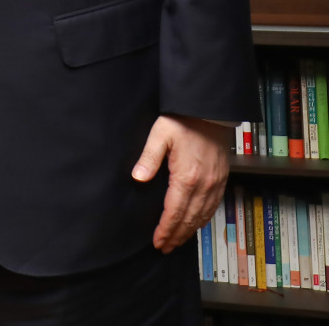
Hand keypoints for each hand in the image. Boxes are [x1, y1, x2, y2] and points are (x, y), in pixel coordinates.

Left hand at [132, 114, 231, 252]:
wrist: (210, 112)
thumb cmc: (182, 122)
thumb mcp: (160, 135)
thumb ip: (148, 158)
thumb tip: (137, 178)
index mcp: (186, 177)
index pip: (174, 212)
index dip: (165, 230)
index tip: (157, 242)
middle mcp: (204, 185)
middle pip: (189, 219)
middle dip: (176, 236)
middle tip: (164, 248)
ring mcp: (215, 183)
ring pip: (202, 216)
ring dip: (189, 231)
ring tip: (177, 241)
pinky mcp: (222, 179)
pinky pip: (213, 206)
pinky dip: (203, 220)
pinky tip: (195, 224)